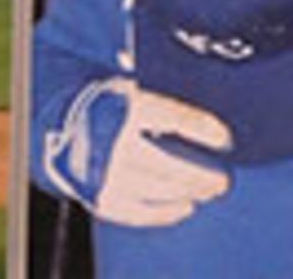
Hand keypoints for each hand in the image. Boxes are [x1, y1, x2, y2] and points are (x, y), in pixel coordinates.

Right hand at [93, 84, 231, 226]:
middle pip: (161, 162)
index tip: (225, 140)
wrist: (67, 120)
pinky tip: (187, 207)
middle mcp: (112, 140)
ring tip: (213, 191)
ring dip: (186, 193)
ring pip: (150, 189)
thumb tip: (212, 79)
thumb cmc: (120, 100)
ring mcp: (103, 172)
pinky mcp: (96, 195)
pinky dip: (161, 213)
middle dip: (195, 174)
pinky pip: (132, 211)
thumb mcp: (139, 83)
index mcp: (126, 106)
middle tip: (224, 180)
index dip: (199, 128)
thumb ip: (169, 87)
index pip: (170, 116)